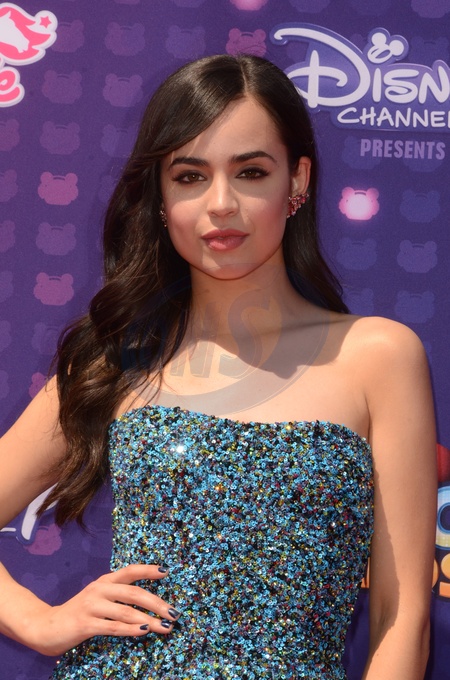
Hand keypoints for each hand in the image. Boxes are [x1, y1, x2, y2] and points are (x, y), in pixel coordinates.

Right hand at [28, 564, 179, 655]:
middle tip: (174, 613)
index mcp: (105, 581)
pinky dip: (130, 629)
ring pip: (126, 611)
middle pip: (133, 593)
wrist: (46, 626)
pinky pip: (113, 626)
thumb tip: (149, 604)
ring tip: (165, 627)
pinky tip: (143, 632)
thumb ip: (119, 597)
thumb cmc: (80, 612)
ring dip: (149, 620)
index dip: (148, 570)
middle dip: (157, 603)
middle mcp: (100, 589)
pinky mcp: (85, 623)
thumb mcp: (99, 598)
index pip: (130, 571)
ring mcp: (92, 605)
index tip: (166, 572)